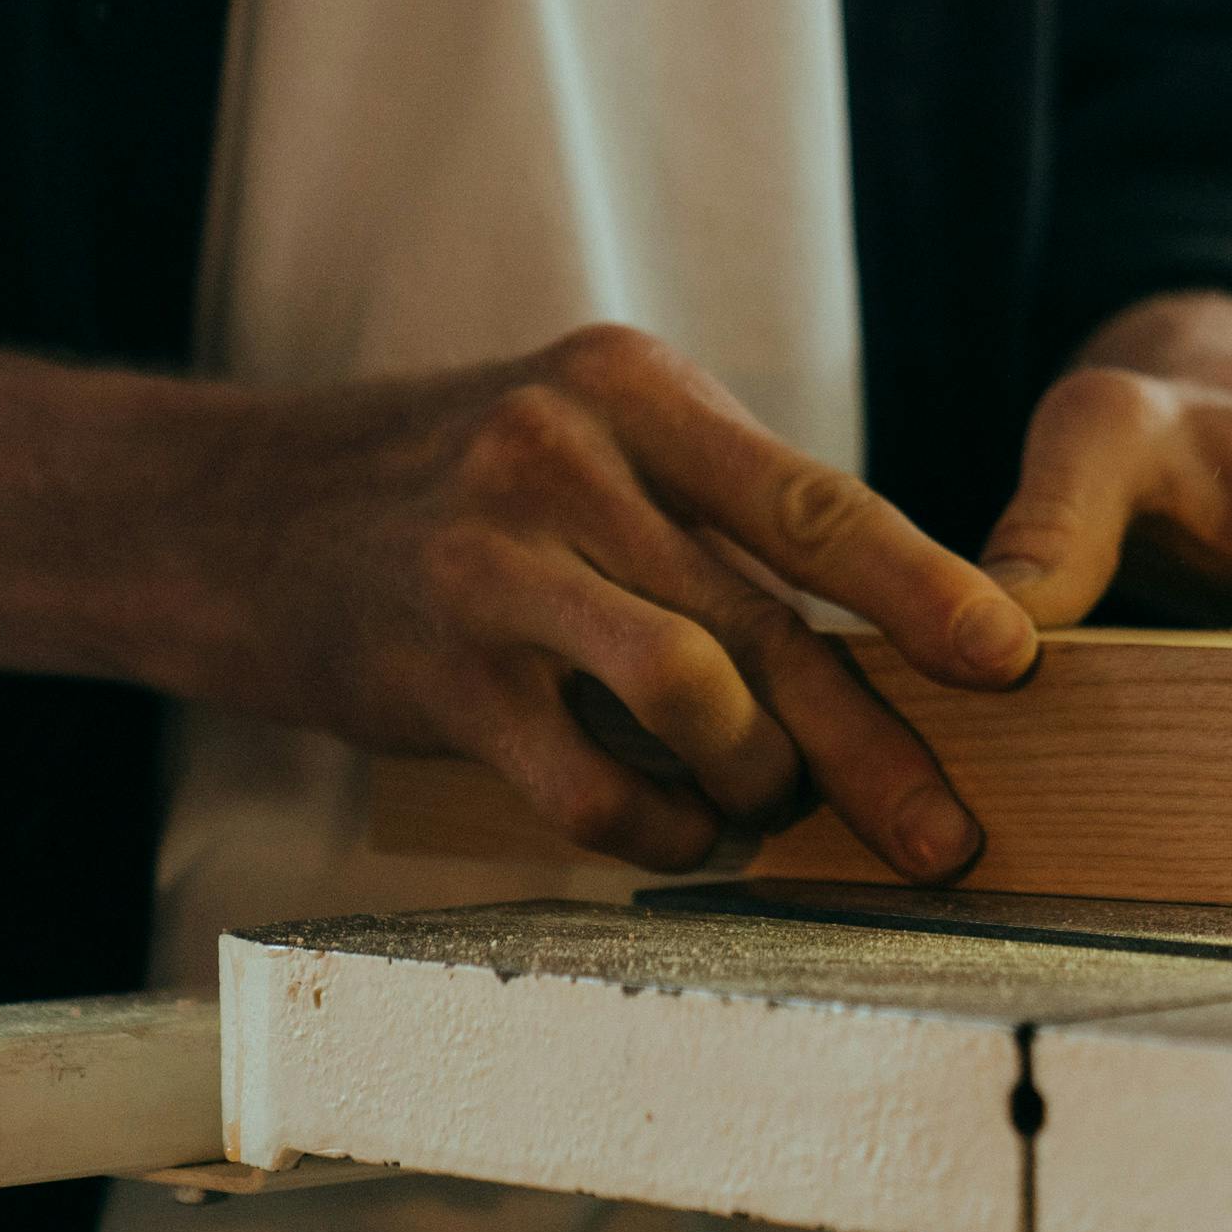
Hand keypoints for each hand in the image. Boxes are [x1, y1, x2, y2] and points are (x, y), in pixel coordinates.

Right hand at [0, 325, 1030, 878]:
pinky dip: (653, 835)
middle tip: (949, 837)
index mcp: (633, 390)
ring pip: (696, 700)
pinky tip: (672, 842)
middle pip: (777, 622)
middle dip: (879, 747)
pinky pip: (589, 788)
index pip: (820, 500)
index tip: (1015, 666)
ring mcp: (496, 564)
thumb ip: (710, 514)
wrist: (216, 510)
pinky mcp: (434, 674)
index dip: (928, 594)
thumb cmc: (443, 487)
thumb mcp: (580, 437)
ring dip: (757, 785)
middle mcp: (570, 459)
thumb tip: (883, 637)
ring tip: (770, 817)